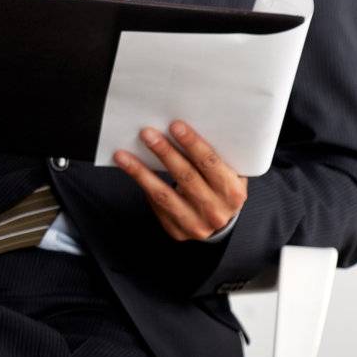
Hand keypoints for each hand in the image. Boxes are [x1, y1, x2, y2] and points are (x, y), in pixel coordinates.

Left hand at [114, 120, 247, 240]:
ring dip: (141, 172)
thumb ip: (215, 154)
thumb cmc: (220, 186)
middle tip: (147, 133)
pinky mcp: (177, 231)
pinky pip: (156, 205)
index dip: (193, 144)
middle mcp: (216, 210)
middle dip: (165, 152)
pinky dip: (142, 185)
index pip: (211, 163)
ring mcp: (196, 224)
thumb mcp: (228, 172)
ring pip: (164, 194)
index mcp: (233, 191)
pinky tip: (129, 169)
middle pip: (186, 177)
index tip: (175, 125)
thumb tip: (183, 126)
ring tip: (123, 155)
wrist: (220, 220)